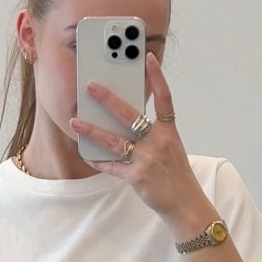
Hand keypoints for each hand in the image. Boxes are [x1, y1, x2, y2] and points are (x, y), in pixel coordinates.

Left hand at [68, 51, 205, 225]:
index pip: (165, 98)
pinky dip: (98, 161)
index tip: (148, 58)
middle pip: (130, 114)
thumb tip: (124, 125)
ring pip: (114, 140)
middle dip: (108, 99)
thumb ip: (153, 135)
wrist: (185, 204)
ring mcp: (147, 159)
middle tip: (91, 86)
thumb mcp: (171, 149)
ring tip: (76, 121)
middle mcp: (158, 141)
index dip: (157, 77)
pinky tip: (87, 155)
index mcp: (168, 132)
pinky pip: (112, 166)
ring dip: (92, 130)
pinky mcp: (137, 176)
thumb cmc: (176, 175)